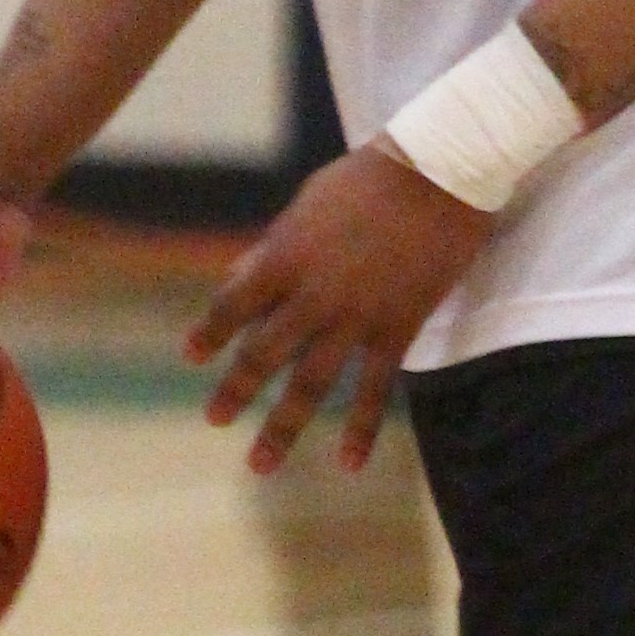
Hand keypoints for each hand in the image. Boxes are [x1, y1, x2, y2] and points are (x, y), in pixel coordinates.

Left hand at [186, 142, 490, 472]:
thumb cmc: (369, 179)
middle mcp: (313, 293)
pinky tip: (348, 463)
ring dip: (282, 427)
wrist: (441, 171)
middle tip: (215, 419)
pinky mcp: (399, 327)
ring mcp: (357, 315)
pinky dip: (360, 429)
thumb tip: (238, 279)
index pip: (233, 304)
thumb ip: (273, 248)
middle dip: (236, 391)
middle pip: (263, 354)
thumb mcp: (307, 206)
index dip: (211, 332)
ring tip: (260, 464)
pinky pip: (375, 389)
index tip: (192, 356)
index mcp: (285, 256)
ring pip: (311, 383)